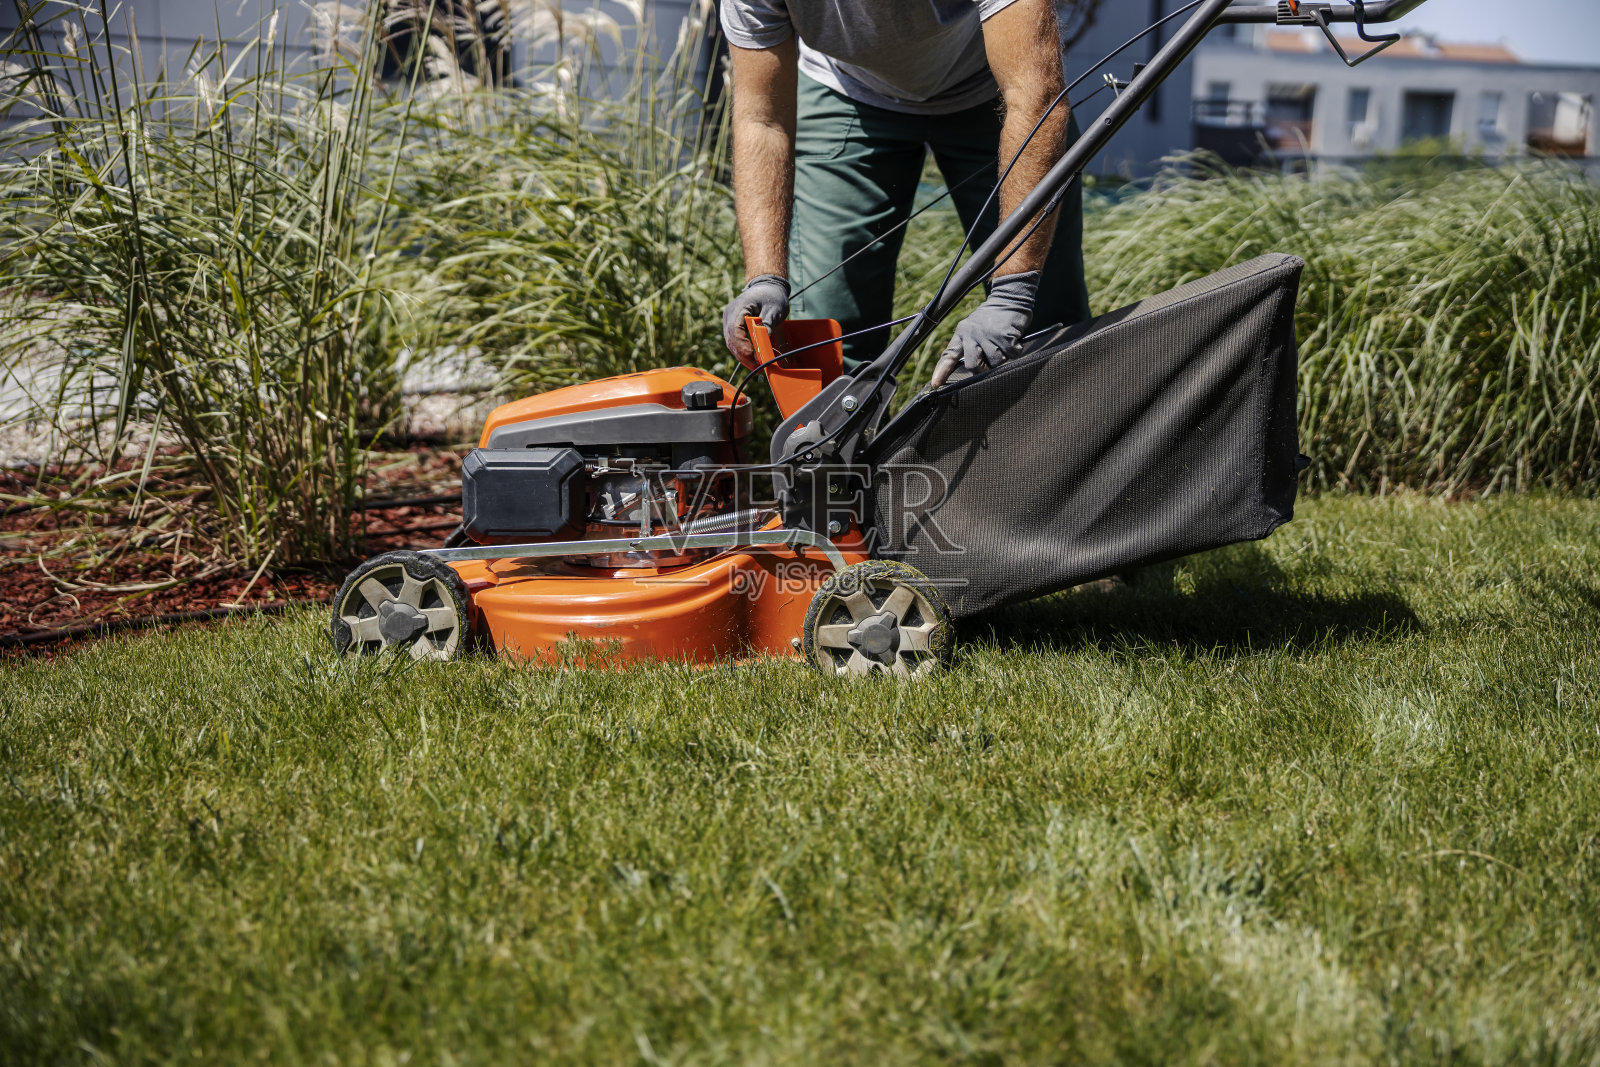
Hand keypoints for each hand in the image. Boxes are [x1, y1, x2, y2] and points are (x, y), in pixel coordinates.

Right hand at [722, 274, 789, 367]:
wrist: (767, 286)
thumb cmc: (772, 296)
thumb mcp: (774, 310)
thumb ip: (767, 326)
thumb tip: (763, 345)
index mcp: (739, 307)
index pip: (735, 330)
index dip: (743, 346)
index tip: (753, 357)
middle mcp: (730, 314)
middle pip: (731, 340)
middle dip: (743, 356)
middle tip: (757, 367)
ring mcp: (729, 320)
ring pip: (731, 343)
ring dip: (742, 356)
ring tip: (755, 366)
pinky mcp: (732, 325)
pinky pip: (734, 341)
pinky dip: (742, 351)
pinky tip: (751, 359)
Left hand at [929, 271, 1039, 387]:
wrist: (1009, 297)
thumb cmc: (993, 318)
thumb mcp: (975, 328)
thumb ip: (970, 346)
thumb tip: (974, 369)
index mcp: (962, 332)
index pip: (949, 355)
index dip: (942, 371)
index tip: (936, 384)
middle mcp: (971, 333)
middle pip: (972, 365)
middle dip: (983, 368)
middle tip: (991, 360)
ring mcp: (987, 334)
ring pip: (994, 362)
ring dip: (1002, 357)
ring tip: (1003, 343)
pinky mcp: (1004, 335)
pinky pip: (1011, 354)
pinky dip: (1015, 350)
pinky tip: (1013, 338)